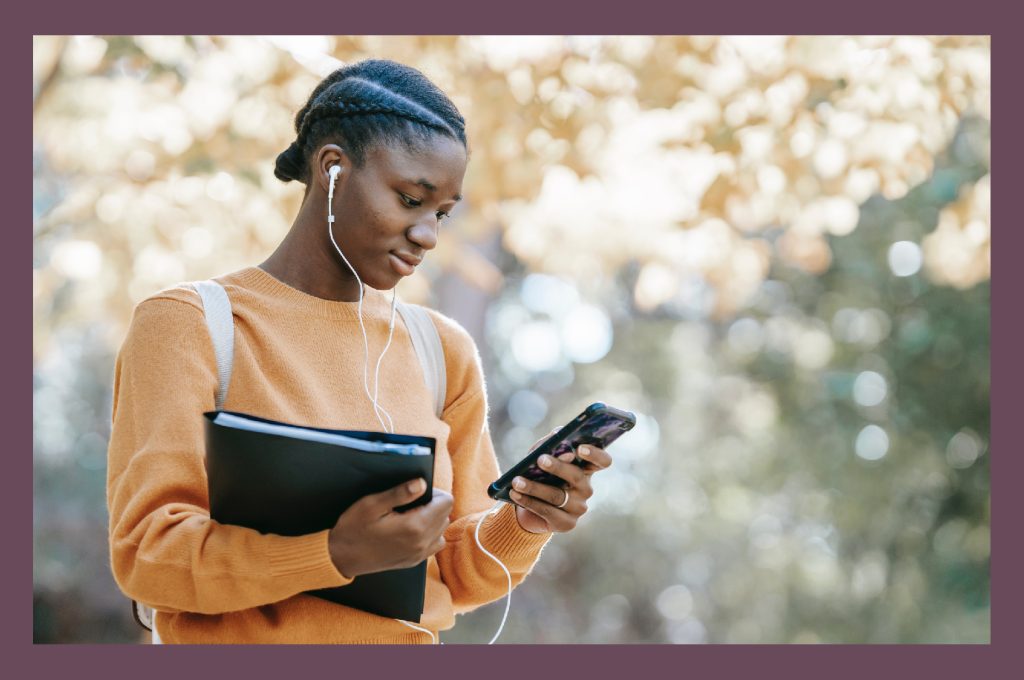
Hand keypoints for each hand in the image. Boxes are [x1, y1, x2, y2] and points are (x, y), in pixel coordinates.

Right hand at [327, 479, 453, 577]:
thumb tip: (422, 483)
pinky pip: (433, 544)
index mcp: (415, 526)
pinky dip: (428, 535)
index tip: (417, 492)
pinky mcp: (413, 561)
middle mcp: (422, 543)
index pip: (446, 502)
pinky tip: (409, 530)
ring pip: (441, 531)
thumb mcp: (372, 504)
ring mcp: (419, 555)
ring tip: (410, 516)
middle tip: (410, 503)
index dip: (435, 492)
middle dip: (433, 505)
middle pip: (446, 515)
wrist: (340, 557)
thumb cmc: (353, 528)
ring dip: (432, 520)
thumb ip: (400, 493)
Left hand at [511, 430, 612, 533]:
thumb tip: (557, 433)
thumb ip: (550, 443)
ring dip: (534, 487)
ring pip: (557, 495)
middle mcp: (586, 488)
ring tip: (516, 481)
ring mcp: (579, 508)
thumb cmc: (538, 474)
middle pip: (577, 476)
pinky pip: (547, 511)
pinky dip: (528, 501)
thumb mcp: (542, 455)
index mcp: (586, 469)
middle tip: (540, 459)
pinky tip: (515, 494)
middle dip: (558, 467)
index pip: (602, 461)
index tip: (580, 448)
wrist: (527, 505)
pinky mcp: (566, 523)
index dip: (595, 454)